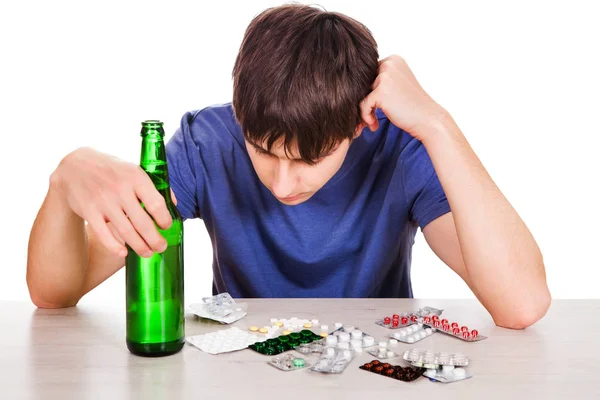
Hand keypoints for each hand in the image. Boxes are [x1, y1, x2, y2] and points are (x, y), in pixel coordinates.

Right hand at [50, 147, 176, 257]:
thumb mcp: (134, 170)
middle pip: (143, 223)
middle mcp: (120, 189)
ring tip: (148, 253)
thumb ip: (155, 186)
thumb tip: (174, 205)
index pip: (156, 204)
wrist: (75, 166)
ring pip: (126, 232)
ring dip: (140, 247)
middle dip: (155, 240)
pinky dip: (115, 247)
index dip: (165, 220)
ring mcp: (103, 201)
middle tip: (161, 247)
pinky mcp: (89, 211)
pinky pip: (104, 235)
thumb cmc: (112, 171)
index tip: (166, 227)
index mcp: (136, 177)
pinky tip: (124, 253)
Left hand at [360, 55, 446, 140]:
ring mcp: (385, 76)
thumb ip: (379, 81)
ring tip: (373, 122)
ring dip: (364, 111)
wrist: (428, 119)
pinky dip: (366, 117)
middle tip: (371, 118)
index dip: (368, 93)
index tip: (375, 108)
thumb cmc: (411, 106)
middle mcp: (389, 63)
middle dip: (365, 102)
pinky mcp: (381, 91)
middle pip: (362, 84)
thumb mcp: (396, 86)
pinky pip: (363, 105)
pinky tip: (375, 124)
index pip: (368, 75)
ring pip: (360, 94)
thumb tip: (351, 85)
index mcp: (393, 59)